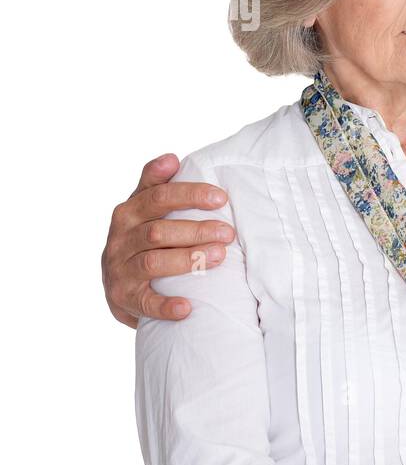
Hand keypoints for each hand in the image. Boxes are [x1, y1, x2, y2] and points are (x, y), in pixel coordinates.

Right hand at [102, 153, 234, 327]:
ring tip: (220, 257)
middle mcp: (120, 239)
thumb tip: (171, 157)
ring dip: (189, 259)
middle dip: (197, 230)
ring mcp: (120, 270)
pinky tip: (187, 307)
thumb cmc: (139, 239)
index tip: (221, 197)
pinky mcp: (124, 298)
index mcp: (127, 213)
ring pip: (154, 262)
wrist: (118, 288)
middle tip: (229, 232)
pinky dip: (166, 306)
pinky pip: (145, 303)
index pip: (158, 197)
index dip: (189, 195)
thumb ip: (154, 183)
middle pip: (159, 231)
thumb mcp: (141, 210)